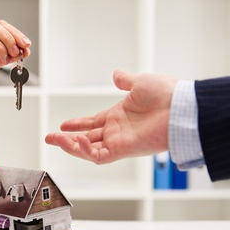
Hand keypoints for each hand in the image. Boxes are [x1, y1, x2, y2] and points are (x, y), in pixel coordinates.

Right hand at [45, 70, 177, 163]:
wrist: (180, 108)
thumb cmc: (166, 95)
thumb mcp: (140, 82)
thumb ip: (125, 81)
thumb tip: (116, 74)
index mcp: (119, 116)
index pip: (92, 123)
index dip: (76, 124)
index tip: (62, 124)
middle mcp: (116, 130)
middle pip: (86, 139)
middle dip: (66, 139)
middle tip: (50, 137)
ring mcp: (118, 141)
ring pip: (88, 150)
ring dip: (70, 145)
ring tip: (54, 139)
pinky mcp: (122, 149)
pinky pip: (98, 155)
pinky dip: (85, 151)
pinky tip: (77, 140)